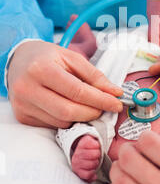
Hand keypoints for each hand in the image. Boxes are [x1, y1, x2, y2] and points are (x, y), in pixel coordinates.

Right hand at [7, 41, 122, 128]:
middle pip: (68, 111)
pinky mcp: (23, 117)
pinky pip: (52, 125)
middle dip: (92, 112)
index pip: (77, 91)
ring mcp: (23, 105)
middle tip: (105, 108)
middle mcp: (28, 88)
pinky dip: (67, 120)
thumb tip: (115, 93)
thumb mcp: (72, 58)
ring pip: (62, 121)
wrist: (19, 61)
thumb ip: (95, 76)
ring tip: (86, 105)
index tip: (116, 103)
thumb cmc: (48, 57)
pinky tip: (69, 108)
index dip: (100, 100)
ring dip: (81, 117)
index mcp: (41, 69)